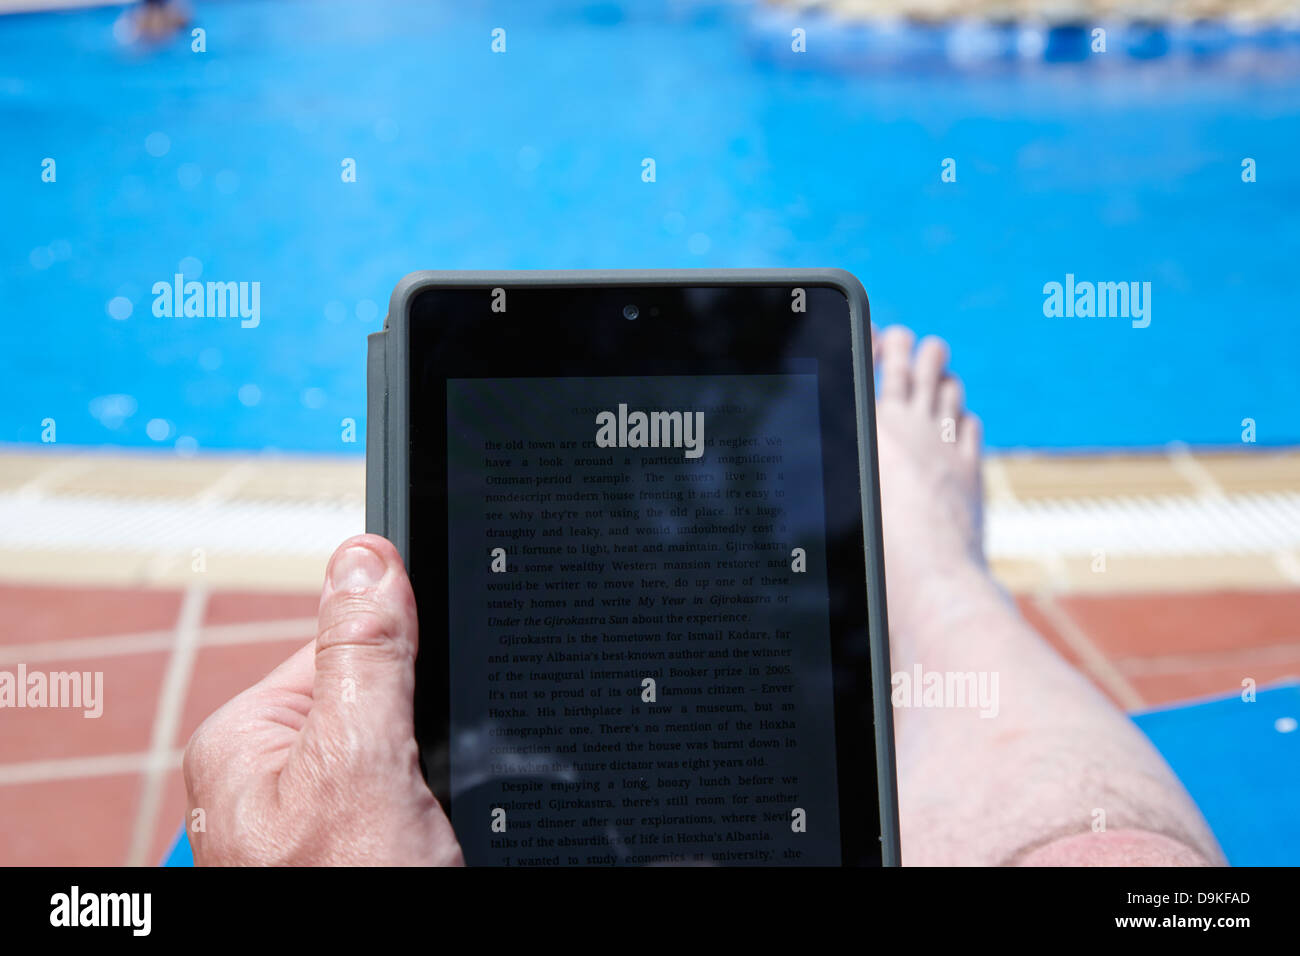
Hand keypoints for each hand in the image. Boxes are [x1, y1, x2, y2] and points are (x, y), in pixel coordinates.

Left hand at [184, 534, 462, 865]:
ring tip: (419, 829)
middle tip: (420, 795)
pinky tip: (425, 843)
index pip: (340, 651)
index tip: (426, 710)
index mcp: (241, 741)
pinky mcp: (347, 850)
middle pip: (376, 707)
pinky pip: (403, 804)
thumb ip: (364, 654)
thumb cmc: (348, 895)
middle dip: (418, 739)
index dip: (399, 671)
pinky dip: (430, 814)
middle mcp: (261, 780)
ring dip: (428, 784)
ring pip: (400, 761)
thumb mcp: (362, 761)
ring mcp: (303, 823)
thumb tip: (363, 555)